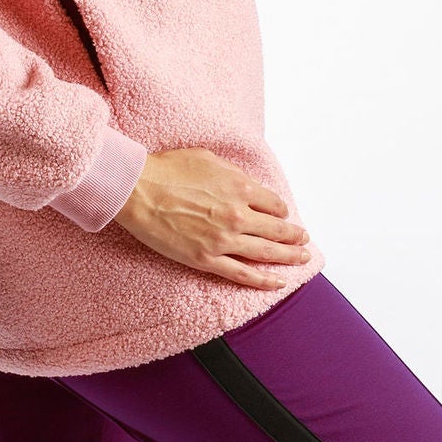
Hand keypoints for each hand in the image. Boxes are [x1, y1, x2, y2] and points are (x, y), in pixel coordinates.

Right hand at [112, 148, 308, 288]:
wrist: (138, 190)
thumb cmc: (167, 170)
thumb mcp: (208, 158)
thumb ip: (233, 174)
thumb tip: (247, 184)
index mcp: (241, 188)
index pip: (273, 204)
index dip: (280, 211)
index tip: (280, 215)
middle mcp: (238, 215)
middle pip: (278, 230)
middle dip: (294, 236)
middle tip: (303, 239)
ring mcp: (224, 240)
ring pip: (266, 253)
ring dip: (289, 257)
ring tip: (302, 259)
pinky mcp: (206, 259)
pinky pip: (242, 274)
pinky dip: (263, 281)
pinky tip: (279, 283)